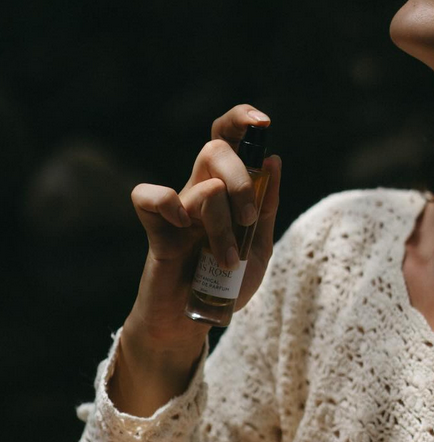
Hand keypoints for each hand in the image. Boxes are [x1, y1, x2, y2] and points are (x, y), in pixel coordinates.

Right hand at [111, 104, 281, 414]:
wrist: (196, 322)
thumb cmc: (226, 281)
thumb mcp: (260, 246)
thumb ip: (267, 206)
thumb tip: (274, 159)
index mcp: (227, 188)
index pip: (227, 137)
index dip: (241, 119)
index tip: (264, 122)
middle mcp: (200, 189)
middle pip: (216, 149)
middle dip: (244, 182)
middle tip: (248, 221)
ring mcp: (178, 209)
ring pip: (204, 184)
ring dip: (224, 224)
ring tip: (227, 259)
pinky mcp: (157, 231)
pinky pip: (150, 196)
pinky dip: (170, 204)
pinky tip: (184, 228)